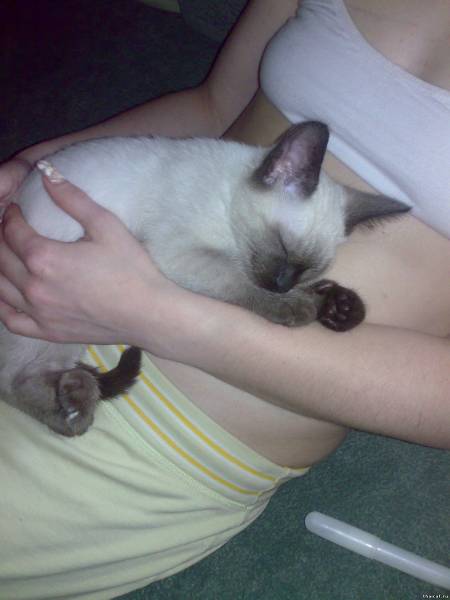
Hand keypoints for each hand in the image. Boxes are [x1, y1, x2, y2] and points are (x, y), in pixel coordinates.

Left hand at [0, 168, 192, 350]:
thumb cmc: (132, 269)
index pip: (11, 230)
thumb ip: (73, 198)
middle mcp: (34, 287)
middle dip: (0, 236)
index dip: (10, 215)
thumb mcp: (107, 226)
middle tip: (10, 227)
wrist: (148, 313)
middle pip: (0, 256)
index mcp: (45, 258)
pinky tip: (6, 292)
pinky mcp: (47, 332)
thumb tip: (46, 172)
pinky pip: (10, 319)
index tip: (16, 208)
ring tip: (7, 255)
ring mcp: (39, 313)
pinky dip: (0, 304)